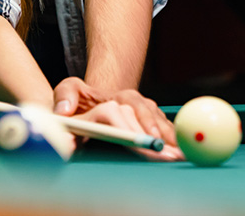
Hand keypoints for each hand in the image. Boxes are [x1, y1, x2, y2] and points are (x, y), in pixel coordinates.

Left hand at [53, 77, 182, 161]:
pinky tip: (180, 153)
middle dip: (161, 136)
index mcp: (117, 96)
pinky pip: (166, 129)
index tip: (149, 137)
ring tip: (180, 155)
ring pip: (162, 123)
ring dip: (171, 139)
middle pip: (151, 118)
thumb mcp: (69, 89)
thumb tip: (64, 110)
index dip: (141, 124)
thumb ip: (65, 95)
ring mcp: (146, 110)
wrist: (94, 99)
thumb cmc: (80, 99)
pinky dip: (174, 141)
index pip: (131, 109)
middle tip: (169, 153)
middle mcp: (136, 101)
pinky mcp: (154, 120)